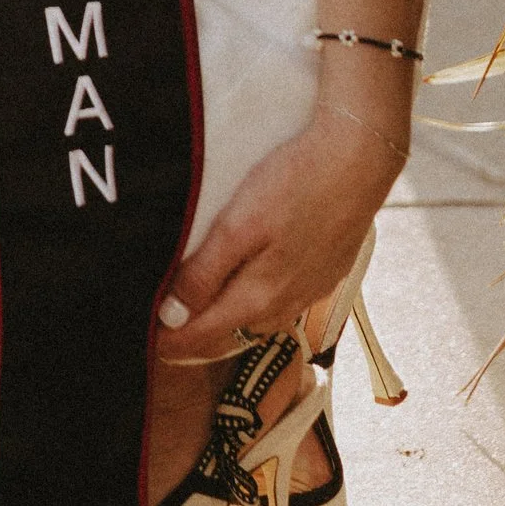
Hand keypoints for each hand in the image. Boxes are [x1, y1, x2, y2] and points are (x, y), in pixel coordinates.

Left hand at [153, 110, 400, 364]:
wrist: (360, 160)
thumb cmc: (295, 184)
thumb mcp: (238, 225)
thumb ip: (206, 273)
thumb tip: (173, 316)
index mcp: (260, 297)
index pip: (204, 335)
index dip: (171, 342)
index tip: (144, 345)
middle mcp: (287, 303)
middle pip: (232, 334)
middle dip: (196, 339)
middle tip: (162, 334)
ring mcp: (311, 289)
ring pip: (259, 320)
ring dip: (228, 323)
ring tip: (199, 314)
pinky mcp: (326, 270)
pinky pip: (283, 301)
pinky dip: (256, 304)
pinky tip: (250, 288)